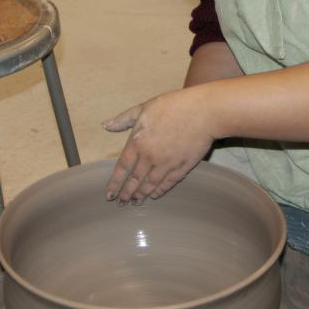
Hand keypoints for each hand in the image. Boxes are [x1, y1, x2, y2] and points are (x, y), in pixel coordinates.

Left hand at [102, 88, 216, 205]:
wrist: (203, 112)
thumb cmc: (173, 105)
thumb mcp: (144, 108)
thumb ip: (124, 119)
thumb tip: (105, 125)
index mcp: (138, 143)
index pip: (122, 168)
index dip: (115, 183)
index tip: (109, 195)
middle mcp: (150, 157)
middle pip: (135, 180)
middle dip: (127, 193)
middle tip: (122, 202)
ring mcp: (166, 164)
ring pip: (150, 185)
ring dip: (142, 195)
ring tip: (136, 202)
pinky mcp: (182, 167)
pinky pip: (168, 183)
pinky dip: (160, 191)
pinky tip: (155, 195)